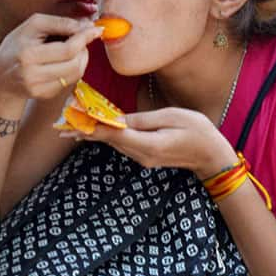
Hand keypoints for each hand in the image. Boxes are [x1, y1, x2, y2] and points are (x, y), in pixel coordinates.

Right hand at [0, 14, 102, 100]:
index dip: (85, 38)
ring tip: (78, 48)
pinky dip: (74, 69)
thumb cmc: (16, 46)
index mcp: (27, 53)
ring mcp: (38, 87)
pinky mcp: (43, 95)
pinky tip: (68, 61)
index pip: (67, 48)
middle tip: (86, 38)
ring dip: (82, 58)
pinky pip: (69, 81)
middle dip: (85, 47)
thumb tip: (85, 25)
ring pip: (75, 73)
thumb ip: (58, 23)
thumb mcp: (31, 27)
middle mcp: (32, 73)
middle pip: (73, 62)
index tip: (96, 29)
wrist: (0, 76)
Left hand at [66, 108, 237, 177]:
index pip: (114, 134)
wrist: (212, 157)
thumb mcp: (172, 117)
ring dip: (93, 134)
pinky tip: (95, 130)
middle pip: (109, 141)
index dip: (93, 126)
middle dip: (86, 131)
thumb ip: (144, 119)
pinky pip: (122, 145)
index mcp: (149, 144)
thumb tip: (119, 119)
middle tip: (63, 123)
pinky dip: (107, 136)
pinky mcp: (145, 156)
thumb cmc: (198, 131)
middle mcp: (141, 155)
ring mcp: (143, 158)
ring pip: (113, 144)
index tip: (75, 119)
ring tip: (72, 126)